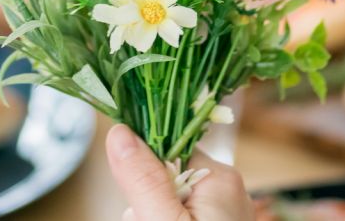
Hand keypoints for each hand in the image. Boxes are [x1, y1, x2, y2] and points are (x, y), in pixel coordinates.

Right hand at [107, 125, 253, 220]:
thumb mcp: (165, 220)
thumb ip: (144, 180)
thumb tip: (119, 132)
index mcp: (218, 176)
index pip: (168, 147)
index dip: (142, 164)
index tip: (131, 188)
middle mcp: (226, 189)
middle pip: (164, 174)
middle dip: (144, 198)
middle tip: (144, 219)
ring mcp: (223, 212)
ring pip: (168, 198)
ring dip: (151, 213)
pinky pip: (180, 213)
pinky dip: (165, 219)